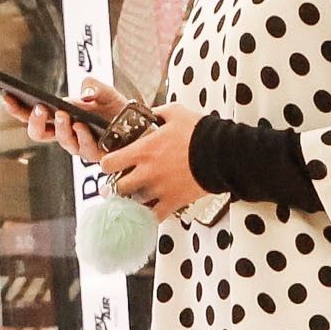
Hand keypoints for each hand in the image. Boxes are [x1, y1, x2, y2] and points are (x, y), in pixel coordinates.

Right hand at [4, 74, 150, 165]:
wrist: (142, 126)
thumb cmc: (118, 109)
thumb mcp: (106, 91)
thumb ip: (94, 85)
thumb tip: (83, 91)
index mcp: (60, 118)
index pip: (32, 116)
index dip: (16, 108)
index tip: (6, 96)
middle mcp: (66, 134)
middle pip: (39, 134)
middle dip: (34, 122)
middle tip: (38, 109)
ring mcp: (80, 145)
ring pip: (62, 141)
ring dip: (60, 128)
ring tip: (62, 114)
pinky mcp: (96, 154)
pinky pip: (85, 149)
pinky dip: (82, 136)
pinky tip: (82, 125)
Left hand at [95, 101, 207, 216]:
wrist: (223, 153)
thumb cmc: (201, 132)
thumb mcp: (175, 112)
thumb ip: (158, 112)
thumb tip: (151, 113)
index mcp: (144, 150)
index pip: (108, 163)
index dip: (107, 164)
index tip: (111, 164)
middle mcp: (147, 172)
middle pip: (118, 187)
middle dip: (117, 185)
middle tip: (122, 182)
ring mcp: (160, 189)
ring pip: (134, 203)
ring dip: (134, 199)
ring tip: (138, 195)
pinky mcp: (174, 201)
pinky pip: (155, 216)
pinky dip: (150, 216)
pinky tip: (150, 211)